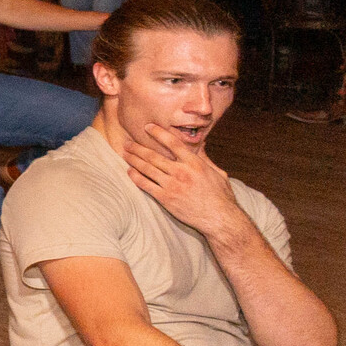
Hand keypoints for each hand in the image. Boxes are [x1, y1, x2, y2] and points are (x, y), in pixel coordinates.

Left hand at [118, 122, 249, 242]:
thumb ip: (205, 158)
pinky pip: (146, 185)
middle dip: (138, 148)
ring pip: (147, 169)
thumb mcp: (218, 173)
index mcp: (195, 164)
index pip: (173, 143)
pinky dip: (135, 177)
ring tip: (124, 154)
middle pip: (154, 156)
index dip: (158, 133)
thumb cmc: (221, 196)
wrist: (219, 219)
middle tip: (127, 143)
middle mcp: (181, 172)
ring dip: (133, 160)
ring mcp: (172, 185)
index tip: (148, 127)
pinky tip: (129, 172)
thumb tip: (200, 143)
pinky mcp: (165, 198)